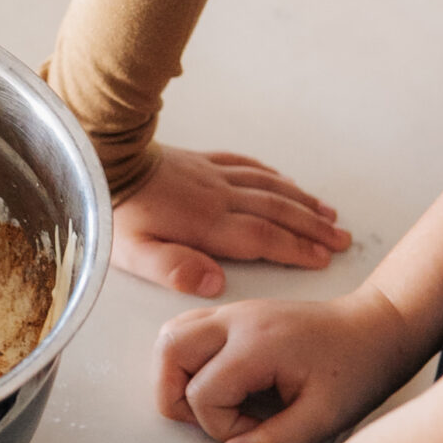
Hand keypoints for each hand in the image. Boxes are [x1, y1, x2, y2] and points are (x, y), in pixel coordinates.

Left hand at [112, 145, 350, 296]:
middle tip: (342, 239)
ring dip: (301, 201)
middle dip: (312, 227)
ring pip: (268, 187)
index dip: (297, 249)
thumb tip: (217, 284)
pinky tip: (284, 180)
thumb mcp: (134, 253)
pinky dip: (272, 175)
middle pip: (277, 211)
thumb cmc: (114, 214)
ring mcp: (211, 175)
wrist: (100, 158)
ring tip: (328, 213)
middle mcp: (218, 197)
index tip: (325, 258)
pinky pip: (246, 165)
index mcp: (207, 224)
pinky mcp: (200, 161)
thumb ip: (175, 269)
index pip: (263, 239)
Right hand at [155, 286, 416, 442]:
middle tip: (216, 418)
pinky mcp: (236, 315)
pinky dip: (190, 360)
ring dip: (177, 376)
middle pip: (169, 352)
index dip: (224, 426)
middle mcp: (237, 319)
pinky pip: (188, 330)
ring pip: (170, 337)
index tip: (260, 429)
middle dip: (178, 397)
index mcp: (257, 343)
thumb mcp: (324, 418)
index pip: (203, 394)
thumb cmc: (358, 368)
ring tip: (214, 401)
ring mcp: (234, 312)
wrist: (378, 328)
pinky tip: (222, 381)